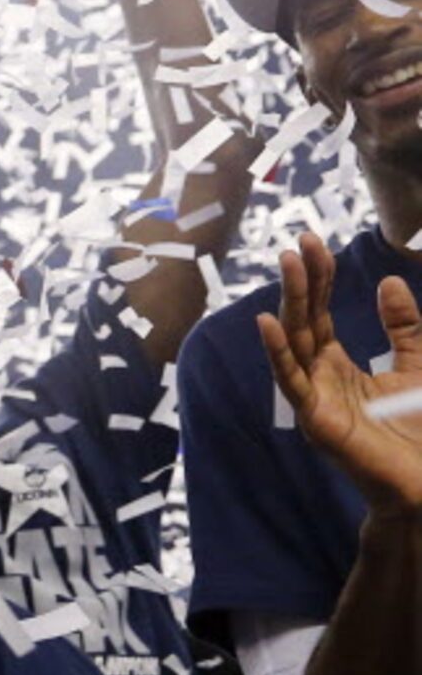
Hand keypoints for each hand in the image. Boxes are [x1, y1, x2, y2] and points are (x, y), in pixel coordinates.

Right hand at [255, 232, 421, 511]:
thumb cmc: (420, 432)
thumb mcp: (419, 367)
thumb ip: (404, 328)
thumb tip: (388, 281)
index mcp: (337, 366)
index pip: (320, 314)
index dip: (319, 278)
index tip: (314, 243)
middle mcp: (319, 378)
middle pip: (304, 321)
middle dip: (302, 281)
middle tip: (299, 242)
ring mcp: (313, 398)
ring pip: (295, 341)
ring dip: (290, 301)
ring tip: (289, 264)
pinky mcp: (315, 419)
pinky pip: (292, 380)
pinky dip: (277, 351)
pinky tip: (267, 321)